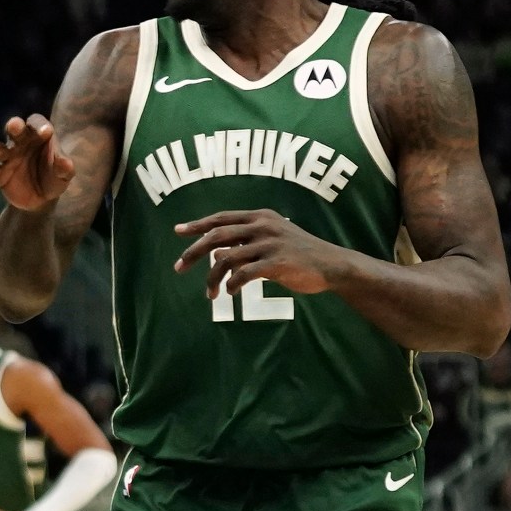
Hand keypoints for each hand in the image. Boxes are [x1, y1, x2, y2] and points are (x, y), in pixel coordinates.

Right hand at [0, 114, 73, 212]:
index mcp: (38, 137)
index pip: (37, 123)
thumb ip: (65, 168)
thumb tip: (65, 164)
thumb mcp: (64, 175)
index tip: (46, 132)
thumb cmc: (54, 180)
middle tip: (14, 126)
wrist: (41, 201)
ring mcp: (8, 157)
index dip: (39, 125)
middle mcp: (21, 143)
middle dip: (14, 126)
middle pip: (15, 129)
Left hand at [173, 209, 348, 300]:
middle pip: (216, 236)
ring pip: (225, 259)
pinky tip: (231, 293)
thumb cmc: (300, 253)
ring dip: (212, 278)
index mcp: (260, 216)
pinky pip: (243, 274)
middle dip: (193, 252)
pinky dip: (232, 285)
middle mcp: (263, 225)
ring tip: (211, 294)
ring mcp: (270, 243)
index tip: (178, 231)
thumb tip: (216, 253)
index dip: (198, 225)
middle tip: (178, 267)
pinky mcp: (277, 263)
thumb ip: (247, 241)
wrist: (332, 265)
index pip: (221, 218)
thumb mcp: (273, 238)